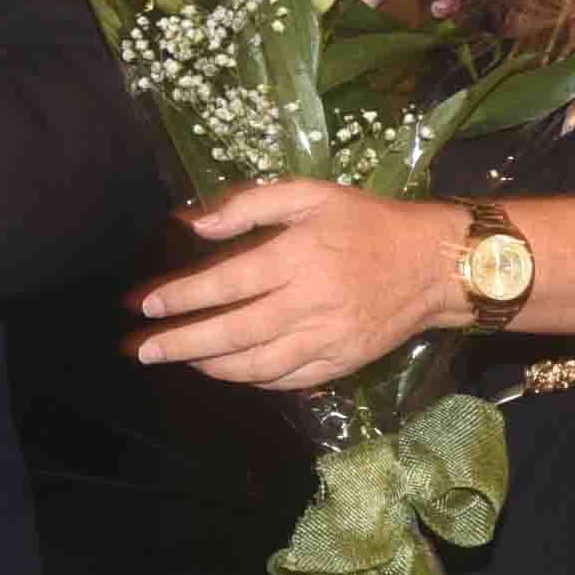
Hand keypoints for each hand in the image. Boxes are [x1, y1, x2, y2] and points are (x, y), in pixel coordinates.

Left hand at [129, 181, 464, 388]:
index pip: (226, 282)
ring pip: (256, 364)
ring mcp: (326, 339)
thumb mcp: (309, 194)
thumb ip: (249, 204)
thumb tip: (193, 223)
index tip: (145, 303)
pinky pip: (286, 379)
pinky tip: (226, 371)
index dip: (182, 296)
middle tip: (142, 349)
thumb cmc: (365, 222)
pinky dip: (251, 379)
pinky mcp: (340, 362)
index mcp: (297, 257)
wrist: (432, 265)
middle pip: (233, 331)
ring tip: (177, 359)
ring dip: (210, 365)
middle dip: (181, 342)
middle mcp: (308, 303)